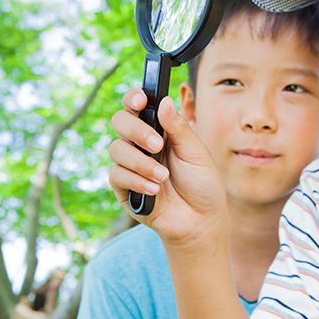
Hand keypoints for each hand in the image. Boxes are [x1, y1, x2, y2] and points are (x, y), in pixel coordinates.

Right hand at [109, 89, 227, 247]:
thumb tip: (164, 101)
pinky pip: (116, 175)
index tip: (141, 101)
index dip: (133, 98)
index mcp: (158, 129)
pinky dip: (136, 181)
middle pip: (119, 121)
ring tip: (163, 177)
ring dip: (141, 163)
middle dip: (136, 131)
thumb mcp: (196, 153)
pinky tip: (155, 190)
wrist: (200, 221)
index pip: (136, 105)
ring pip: (116, 149)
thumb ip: (179, 128)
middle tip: (158, 145)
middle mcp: (140, 143)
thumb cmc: (201, 184)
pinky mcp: (123, 188)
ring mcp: (130, 165)